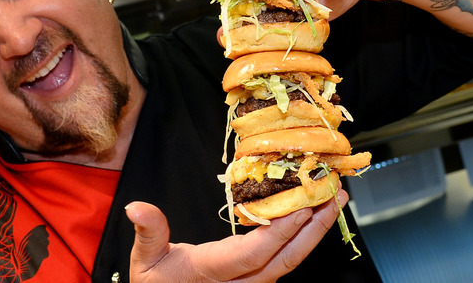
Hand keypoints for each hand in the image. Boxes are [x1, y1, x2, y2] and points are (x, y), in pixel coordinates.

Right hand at [125, 188, 348, 281]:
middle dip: (314, 229)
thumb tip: (137, 207)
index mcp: (214, 272)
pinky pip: (283, 260)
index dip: (281, 231)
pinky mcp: (254, 278)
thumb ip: (148, 232)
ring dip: (314, 232)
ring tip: (332, 203)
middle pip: (285, 259)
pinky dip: (301, 238)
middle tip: (334, 197)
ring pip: (289, 261)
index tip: (302, 206)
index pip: (255, 254)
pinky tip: (311, 219)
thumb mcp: (145, 261)